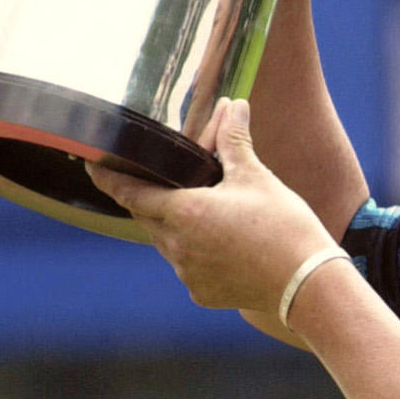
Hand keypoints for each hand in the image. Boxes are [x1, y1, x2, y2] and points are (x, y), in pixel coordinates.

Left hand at [87, 98, 333, 314]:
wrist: (309, 284)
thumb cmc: (284, 226)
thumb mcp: (256, 177)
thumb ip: (234, 141)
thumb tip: (233, 105)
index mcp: (184, 212)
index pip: (130, 192)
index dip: (108, 178)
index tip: (91, 165)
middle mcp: (177, 246)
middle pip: (148, 216)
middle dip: (154, 197)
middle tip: (169, 180)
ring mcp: (188, 274)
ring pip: (167, 242)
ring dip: (176, 224)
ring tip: (205, 211)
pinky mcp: (202, 293)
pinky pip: (186, 266)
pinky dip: (195, 251)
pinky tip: (222, 243)